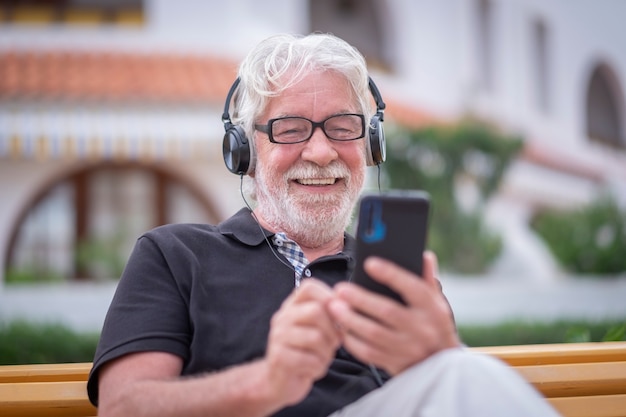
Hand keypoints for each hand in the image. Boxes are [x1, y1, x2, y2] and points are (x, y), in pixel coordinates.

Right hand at [264, 279, 342, 406]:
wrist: (281, 381)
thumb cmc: (306, 352)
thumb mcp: (318, 329)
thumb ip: (330, 315)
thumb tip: (348, 306)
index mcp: (292, 306)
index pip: (309, 287)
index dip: (329, 296)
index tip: (339, 313)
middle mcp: (283, 317)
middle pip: (316, 311)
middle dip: (333, 331)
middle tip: (333, 343)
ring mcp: (278, 337)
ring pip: (315, 337)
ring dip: (326, 352)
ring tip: (322, 358)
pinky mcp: (279, 358)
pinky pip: (310, 359)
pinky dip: (318, 367)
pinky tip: (313, 369)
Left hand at [328, 251, 459, 375]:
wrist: (441, 366)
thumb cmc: (433, 324)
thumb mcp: (436, 302)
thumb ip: (427, 279)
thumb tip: (424, 256)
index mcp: (432, 308)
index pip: (413, 288)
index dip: (391, 274)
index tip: (369, 263)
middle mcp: (421, 328)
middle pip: (387, 311)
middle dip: (361, 299)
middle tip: (340, 289)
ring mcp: (408, 348)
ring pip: (374, 333)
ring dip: (350, 319)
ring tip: (334, 306)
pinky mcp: (395, 363)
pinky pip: (369, 353)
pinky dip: (352, 341)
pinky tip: (341, 328)